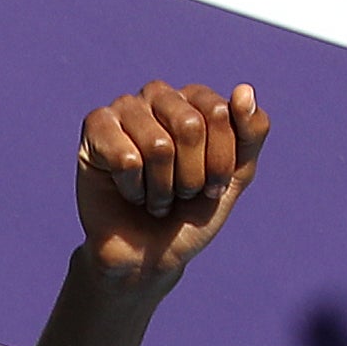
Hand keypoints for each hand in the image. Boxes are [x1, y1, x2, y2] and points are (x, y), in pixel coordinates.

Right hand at [74, 82, 267, 282]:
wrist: (148, 256)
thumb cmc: (190, 213)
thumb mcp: (236, 176)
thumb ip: (252, 132)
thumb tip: (244, 89)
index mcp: (194, 98)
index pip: (219, 113)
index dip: (220, 161)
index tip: (211, 187)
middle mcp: (158, 95)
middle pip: (189, 126)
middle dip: (190, 176)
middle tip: (179, 193)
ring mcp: (124, 108)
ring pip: (158, 146)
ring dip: (161, 187)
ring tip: (153, 197)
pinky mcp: (95, 128)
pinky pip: (125, 159)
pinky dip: (132, 188)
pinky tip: (128, 191)